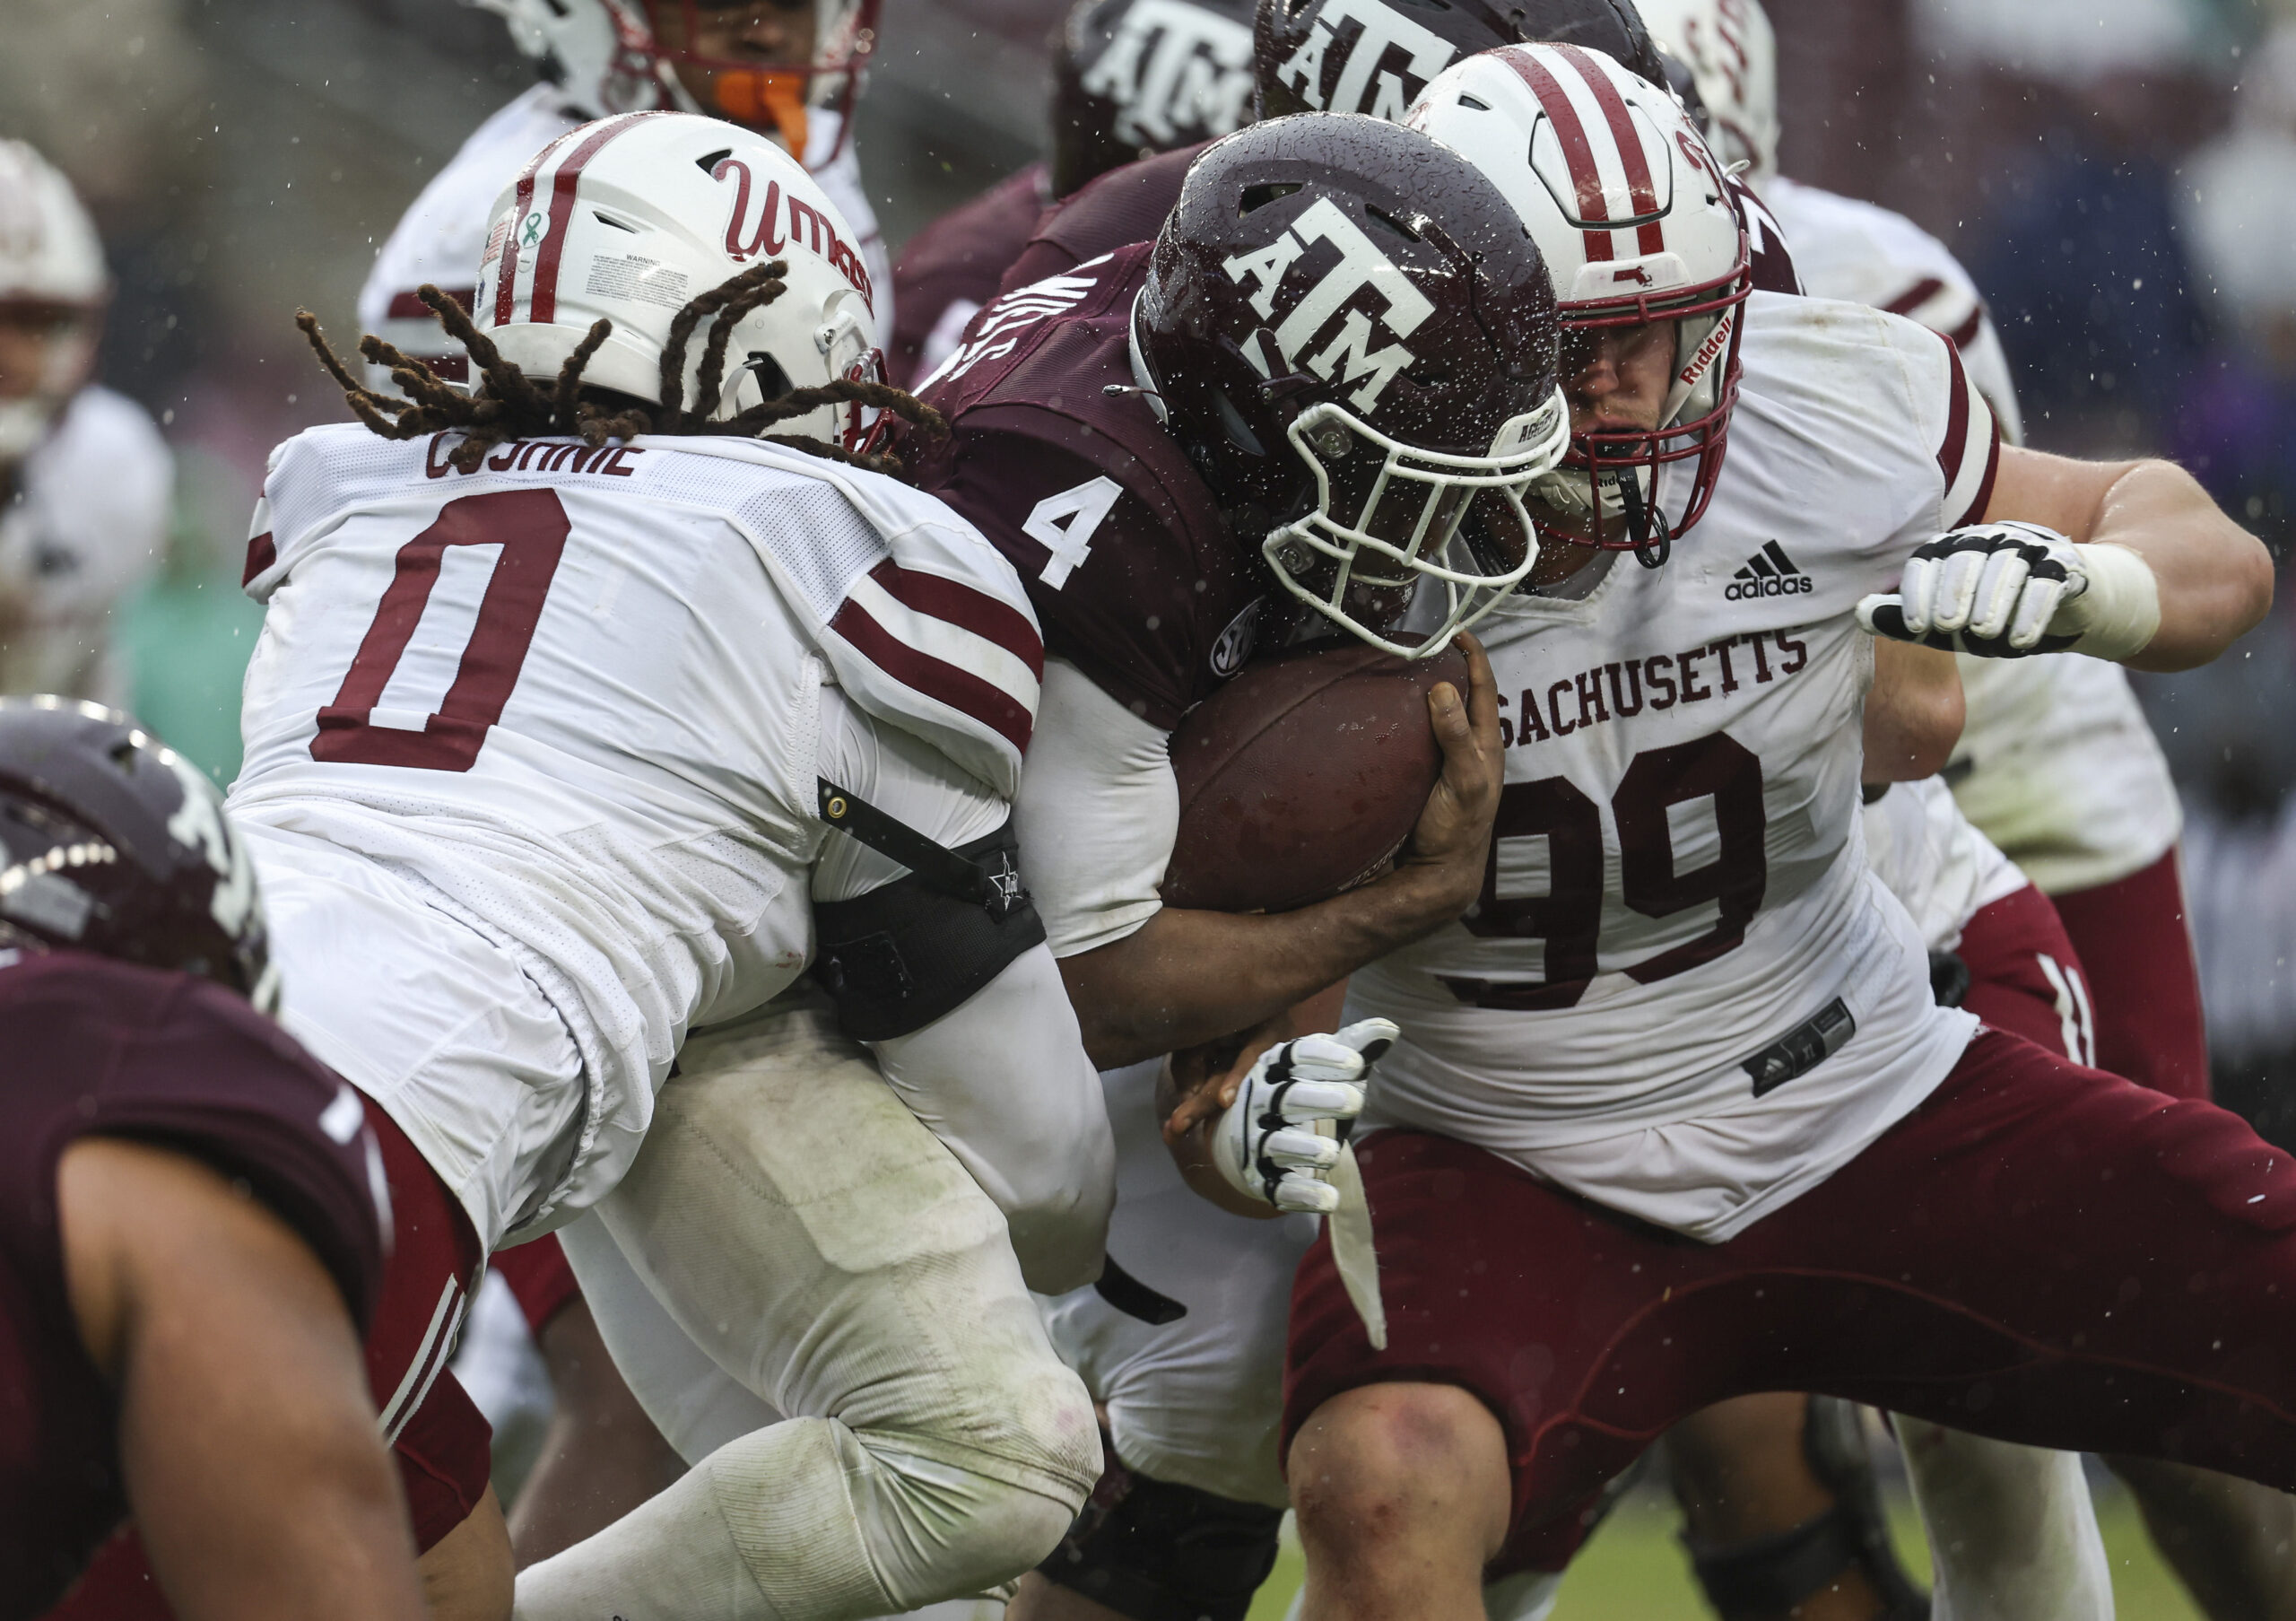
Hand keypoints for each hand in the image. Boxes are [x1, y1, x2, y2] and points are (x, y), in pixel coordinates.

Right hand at [1204, 1019, 1395, 1213]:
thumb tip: (1389, 1028)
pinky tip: (1329, 1199)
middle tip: (1355, 1100)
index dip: (1323, 1059)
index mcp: (1274, 1067)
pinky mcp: (1261, 1178)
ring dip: (1304, 1148)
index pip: (1294, 1056)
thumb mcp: (1322, 1070)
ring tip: (1332, 1152)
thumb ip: (1354, 1049)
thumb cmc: (1298, 1093)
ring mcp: (1257, 1141)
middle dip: (1317, 1099)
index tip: (1357, 1063)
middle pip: (1285, 1099)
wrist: (1248, 1139)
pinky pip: (1279, 1187)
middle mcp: (1261, 1102)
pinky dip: (1302, 1194)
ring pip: (1276, 1143)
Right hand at [1388, 633, 1501, 916]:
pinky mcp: (1429, 775)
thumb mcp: (1464, 782)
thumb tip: (1443, 689)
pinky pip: (1425, 736)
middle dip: (1453, 667)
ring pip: (1446, 716)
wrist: (1438, 872)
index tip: (1458, 632)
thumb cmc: (1456, 829)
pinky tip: (1395, 714)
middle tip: (1429, 645)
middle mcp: (1472, 749)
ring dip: (1434, 692)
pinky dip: (1415, 717)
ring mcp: (1451, 762)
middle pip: (1466, 697)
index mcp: (1486, 746)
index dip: (1474, 658)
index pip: (1484, 690)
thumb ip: (1457, 739)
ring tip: (1410, 670)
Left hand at [1858, 522, 2093, 655]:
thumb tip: (1859, 615)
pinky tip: (2022, 639)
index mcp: (1954, 550)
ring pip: (2007, 566)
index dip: (1919, 591)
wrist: (2068, 606)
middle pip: (1966, 558)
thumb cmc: (1995, 614)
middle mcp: (1989, 540)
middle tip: (1949, 628)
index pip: (1928, 559)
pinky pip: (2048, 579)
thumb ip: (1907, 621)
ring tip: (1984, 636)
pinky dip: (2033, 609)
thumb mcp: (1948, 624)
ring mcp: (2029, 546)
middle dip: (1956, 593)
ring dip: (1994, 603)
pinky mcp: (2065, 563)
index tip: (1915, 626)